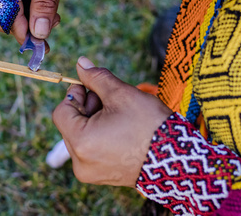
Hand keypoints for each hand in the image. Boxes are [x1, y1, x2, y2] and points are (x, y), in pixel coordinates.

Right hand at [0, 0, 73, 44]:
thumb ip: (46, 3)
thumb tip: (39, 34)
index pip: (8, 14)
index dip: (25, 34)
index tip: (43, 49)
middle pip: (6, 13)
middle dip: (30, 23)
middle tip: (54, 21)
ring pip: (6, 8)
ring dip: (29, 14)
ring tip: (52, 11)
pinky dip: (24, 3)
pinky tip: (41, 0)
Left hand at [52, 57, 171, 186]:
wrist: (178, 158)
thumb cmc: (149, 125)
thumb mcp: (121, 94)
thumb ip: (96, 77)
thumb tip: (81, 63)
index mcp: (81, 142)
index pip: (61, 111)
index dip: (76, 95)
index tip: (96, 90)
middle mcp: (80, 162)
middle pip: (70, 124)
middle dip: (87, 108)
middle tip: (112, 103)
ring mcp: (90, 172)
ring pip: (81, 136)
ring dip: (94, 121)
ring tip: (119, 119)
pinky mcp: (101, 177)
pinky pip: (91, 150)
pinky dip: (100, 136)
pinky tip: (121, 132)